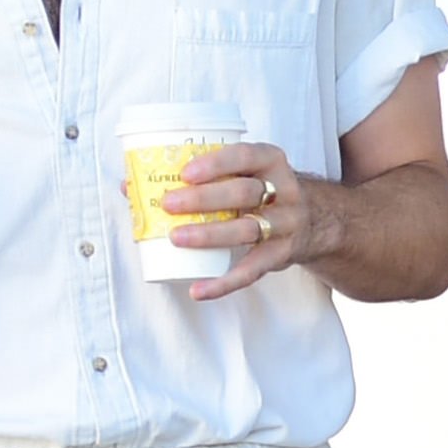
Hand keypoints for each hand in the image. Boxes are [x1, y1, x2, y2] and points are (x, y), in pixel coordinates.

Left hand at [174, 141, 321, 300]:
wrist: (313, 220)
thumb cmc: (264, 191)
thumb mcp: (249, 172)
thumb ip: (205, 174)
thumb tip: (134, 185)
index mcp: (271, 162)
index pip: (245, 157)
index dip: (216, 164)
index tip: (185, 173)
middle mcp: (283, 192)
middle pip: (243, 193)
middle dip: (203, 199)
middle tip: (169, 204)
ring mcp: (284, 225)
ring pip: (247, 230)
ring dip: (209, 235)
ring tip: (175, 237)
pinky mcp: (280, 256)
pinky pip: (251, 271)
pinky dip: (223, 283)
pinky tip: (198, 290)